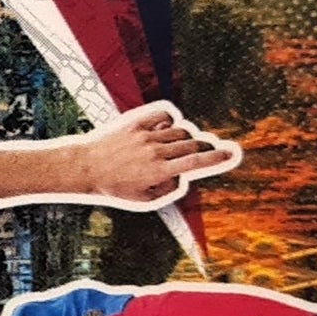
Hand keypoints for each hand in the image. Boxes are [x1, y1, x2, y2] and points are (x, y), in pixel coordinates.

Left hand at [67, 103, 238, 207]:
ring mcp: (146, 137)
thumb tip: (183, 176)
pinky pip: (164, 116)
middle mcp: (155, 153)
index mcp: (158, 173)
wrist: (86, 168)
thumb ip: (165, 190)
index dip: (216, 158)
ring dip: (186, 138)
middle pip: (192, 145)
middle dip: (204, 148)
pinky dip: (171, 121)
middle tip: (207, 151)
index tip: (230, 154)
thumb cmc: (113, 187)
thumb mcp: (141, 199)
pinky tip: (168, 129)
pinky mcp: (137, 124)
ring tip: (180, 146)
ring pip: (180, 131)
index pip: (195, 163)